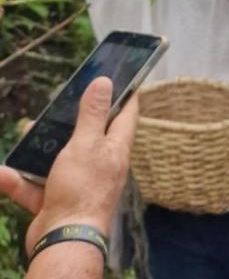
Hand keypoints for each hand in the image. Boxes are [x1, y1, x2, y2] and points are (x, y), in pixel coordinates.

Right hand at [0, 76, 137, 254]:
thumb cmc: (82, 189)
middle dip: (72, 118)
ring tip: (27, 129)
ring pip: (59, 157)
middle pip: (89, 133)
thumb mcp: (87, 144)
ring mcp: (79, 182)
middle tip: (58, 103)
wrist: (64, 241)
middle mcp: (101, 163)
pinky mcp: (57, 200)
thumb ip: (93, 114)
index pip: (127, 113)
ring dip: (40, 146)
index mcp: (115, 147)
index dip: (124, 93)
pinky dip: (19, 180)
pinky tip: (3, 172)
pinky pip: (36, 185)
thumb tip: (105, 82)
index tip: (118, 77)